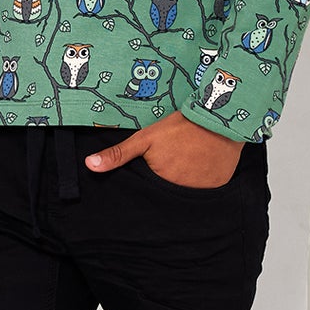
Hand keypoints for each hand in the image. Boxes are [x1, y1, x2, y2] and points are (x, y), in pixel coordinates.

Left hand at [85, 110, 241, 188]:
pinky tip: (201, 163)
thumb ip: (118, 154)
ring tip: (188, 160)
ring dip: (186, 180)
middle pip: (168, 190)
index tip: (157, 166)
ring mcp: (202, 190)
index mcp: (160, 182)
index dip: (151, 178)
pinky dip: (203, 178)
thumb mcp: (145, 138)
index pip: (149, 189)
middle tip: (176, 160)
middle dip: (168, 180)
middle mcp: (181, 191)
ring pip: (187, 190)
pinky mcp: (219, 184)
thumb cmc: (180, 127)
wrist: (220, 118)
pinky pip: (206, 187)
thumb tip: (90, 165)